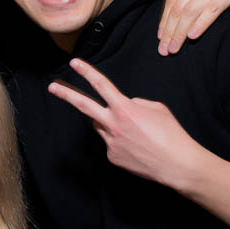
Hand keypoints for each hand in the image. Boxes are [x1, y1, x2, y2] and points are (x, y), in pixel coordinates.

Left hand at [48, 59, 209, 189]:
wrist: (177, 164)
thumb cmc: (171, 134)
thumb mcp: (156, 108)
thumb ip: (135, 103)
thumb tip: (125, 106)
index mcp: (125, 109)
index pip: (102, 85)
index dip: (87, 72)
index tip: (74, 64)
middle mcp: (113, 124)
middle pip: (84, 106)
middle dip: (67, 94)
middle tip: (53, 87)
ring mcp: (110, 142)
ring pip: (102, 126)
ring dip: (111, 123)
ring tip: (135, 131)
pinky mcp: (112, 157)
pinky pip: (112, 143)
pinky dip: (122, 141)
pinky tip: (138, 147)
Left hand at [157, 0, 229, 53]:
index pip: (172, 0)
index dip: (164, 21)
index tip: (160, 40)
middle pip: (179, 7)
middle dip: (170, 31)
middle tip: (164, 50)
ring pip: (191, 10)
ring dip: (180, 33)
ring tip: (175, 49)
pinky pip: (210, 10)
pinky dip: (200, 24)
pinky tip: (192, 37)